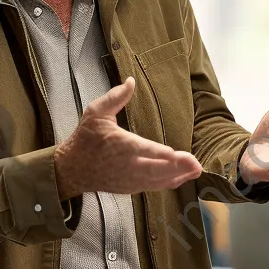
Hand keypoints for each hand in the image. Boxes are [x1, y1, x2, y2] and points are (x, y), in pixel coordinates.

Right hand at [54, 77, 201, 198]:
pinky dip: (169, 183)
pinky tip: (183, 177)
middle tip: (196, 164)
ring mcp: (130, 179)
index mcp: (120, 144)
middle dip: (178, 167)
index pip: (142, 149)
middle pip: (156, 169)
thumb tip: (131, 81)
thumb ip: (115, 97)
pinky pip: (154, 186)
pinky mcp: (131, 187)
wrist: (72, 169)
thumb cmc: (85, 139)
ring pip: (158, 180)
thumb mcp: (95, 113)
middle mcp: (127, 165)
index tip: (174, 154)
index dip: (158, 153)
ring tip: (196, 170)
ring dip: (179, 176)